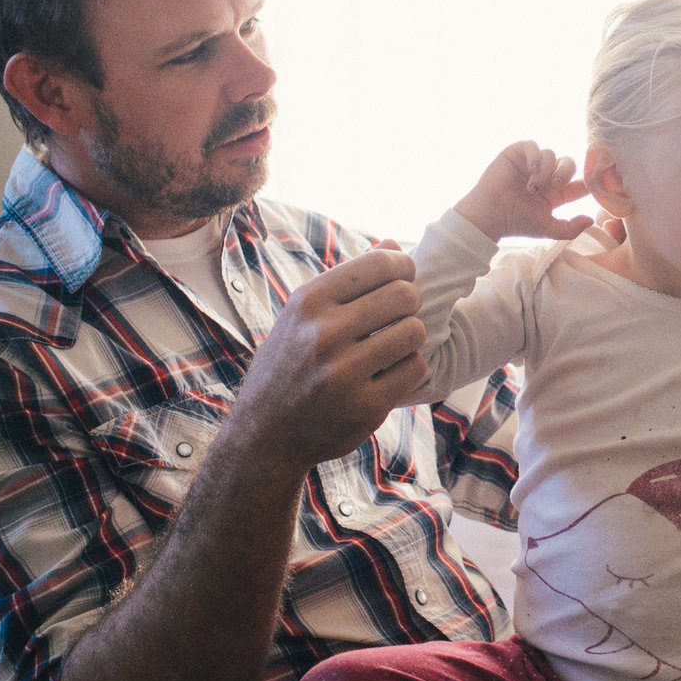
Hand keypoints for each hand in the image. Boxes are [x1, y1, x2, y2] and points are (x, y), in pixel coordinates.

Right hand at [228, 248, 425, 471]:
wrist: (265, 435)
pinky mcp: (365, 406)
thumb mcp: (301, 316)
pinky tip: (390, 373)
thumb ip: (347, 281)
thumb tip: (392, 245)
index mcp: (308, 302)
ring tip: (393, 347)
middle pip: (405, 295)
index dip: (403, 267)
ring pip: (415, 332)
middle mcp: (323, 333)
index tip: (404, 278)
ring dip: (411, 338)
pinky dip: (409, 369)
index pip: (380, 263)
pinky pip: (415, 368)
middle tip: (400, 316)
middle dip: (410, 304)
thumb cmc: (288, 366)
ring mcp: (344, 372)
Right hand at [458, 142, 594, 241]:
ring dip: (545, 170)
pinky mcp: (517, 154)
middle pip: (568, 164)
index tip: (594, 181)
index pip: (578, 183)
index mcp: (556, 193)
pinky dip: (535, 155)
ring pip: (551, 155)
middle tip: (555, 185)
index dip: (588, 180)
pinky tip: (531, 169)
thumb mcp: (547, 228)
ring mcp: (531, 164)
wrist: (491, 215)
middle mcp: (546, 176)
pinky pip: (533, 146)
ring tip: (532, 187)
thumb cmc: (517, 222)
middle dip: (566, 173)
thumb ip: (570, 228)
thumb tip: (591, 220)